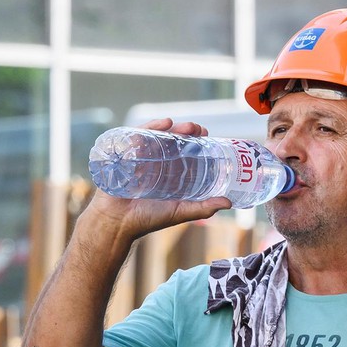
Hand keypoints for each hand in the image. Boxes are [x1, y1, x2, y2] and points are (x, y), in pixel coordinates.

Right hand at [79, 118, 231, 238]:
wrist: (117, 222)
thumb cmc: (146, 219)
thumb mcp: (178, 212)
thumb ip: (202, 208)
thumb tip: (229, 202)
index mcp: (168, 173)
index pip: (184, 152)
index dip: (196, 142)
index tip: (208, 137)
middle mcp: (156, 163)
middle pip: (173, 140)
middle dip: (187, 132)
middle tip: (199, 130)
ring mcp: (141, 157)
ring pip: (159, 135)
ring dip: (174, 127)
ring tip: (186, 126)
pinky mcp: (127, 154)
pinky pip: (139, 135)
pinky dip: (152, 126)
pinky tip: (165, 123)